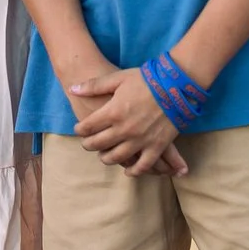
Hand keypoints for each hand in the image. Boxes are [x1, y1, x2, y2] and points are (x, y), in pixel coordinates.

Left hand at [67, 69, 187, 177]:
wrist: (175, 84)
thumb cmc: (145, 79)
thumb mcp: (117, 78)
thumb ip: (94, 86)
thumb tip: (72, 89)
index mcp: (113, 112)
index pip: (88, 127)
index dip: (80, 129)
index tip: (79, 129)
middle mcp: (124, 129)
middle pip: (99, 144)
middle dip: (89, 145)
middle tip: (87, 144)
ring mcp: (140, 140)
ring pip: (117, 158)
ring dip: (106, 159)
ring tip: (104, 156)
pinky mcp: (156, 146)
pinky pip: (143, 165)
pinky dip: (134, 171)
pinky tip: (128, 170)